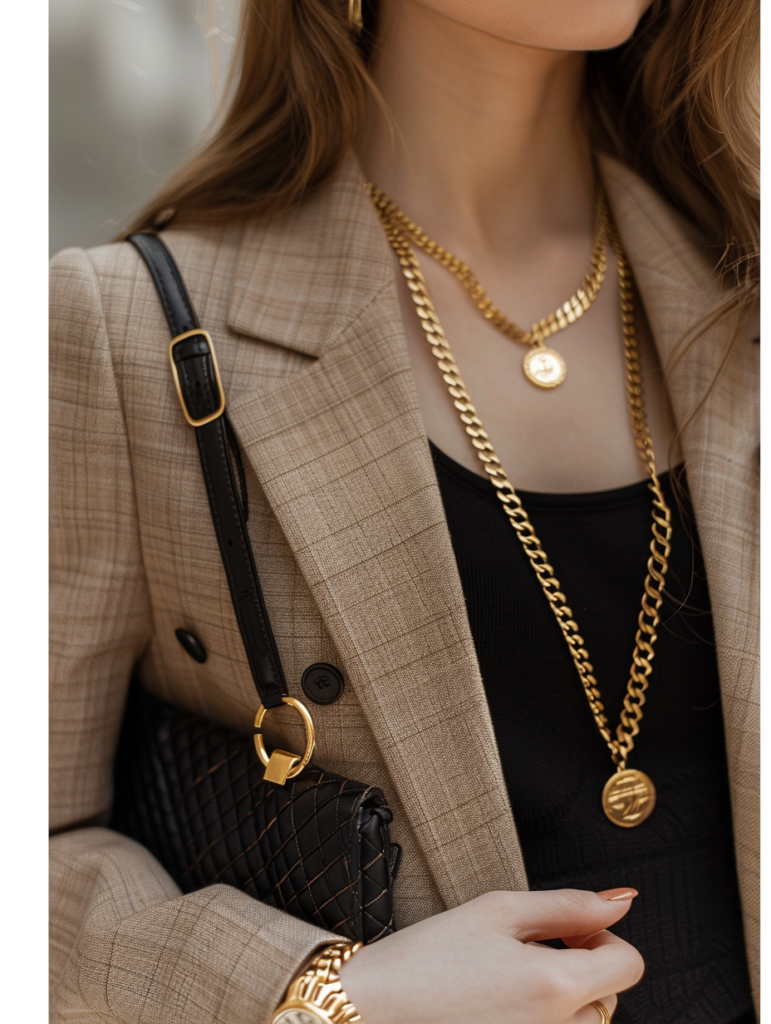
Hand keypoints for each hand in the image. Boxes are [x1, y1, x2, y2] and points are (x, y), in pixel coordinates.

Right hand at [338, 888, 643, 1023]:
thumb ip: (569, 904)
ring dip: (563, 999)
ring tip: (511, 978)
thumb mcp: (498, 910)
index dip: (603, 935)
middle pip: (609, 997)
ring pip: (583, 1023)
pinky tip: (501, 1003)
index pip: (630, 964)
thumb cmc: (427, 958)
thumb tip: (621, 900)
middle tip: (531, 947)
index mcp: (554, 988)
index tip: (569, 927)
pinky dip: (540, 1018)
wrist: (373, 1009)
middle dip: (583, 966)